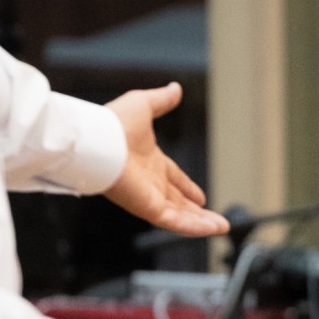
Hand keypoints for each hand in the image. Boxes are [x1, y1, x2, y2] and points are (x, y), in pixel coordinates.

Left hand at [103, 84, 228, 236]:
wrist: (96, 140)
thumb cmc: (113, 123)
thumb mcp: (144, 105)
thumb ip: (161, 100)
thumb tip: (175, 88)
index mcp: (149, 162)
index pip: (173, 179)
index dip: (187, 188)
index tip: (200, 197)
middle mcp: (149, 182)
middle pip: (178, 202)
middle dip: (197, 212)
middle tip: (216, 220)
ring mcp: (148, 196)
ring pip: (180, 215)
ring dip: (201, 223)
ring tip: (222, 227)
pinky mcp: (148, 207)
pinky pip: (174, 221)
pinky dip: (194, 227)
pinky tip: (212, 230)